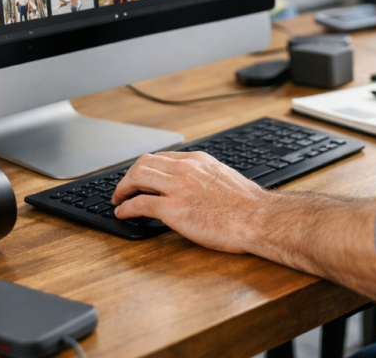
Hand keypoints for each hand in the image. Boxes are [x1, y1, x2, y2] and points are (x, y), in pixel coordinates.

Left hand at [112, 152, 267, 252]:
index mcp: (197, 160)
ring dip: (122, 189)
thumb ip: (205, 177)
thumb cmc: (247, 205)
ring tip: (118, 199)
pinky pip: (139, 204)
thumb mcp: (224, 178)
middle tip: (123, 189)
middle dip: (128, 176)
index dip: (145, 168)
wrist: (257, 218)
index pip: (161, 157)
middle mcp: (185, 169)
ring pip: (137, 178)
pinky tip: (122, 214)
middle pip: (143, 163)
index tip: (139, 178)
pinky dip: (125, 208)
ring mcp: (177, 188)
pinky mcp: (173, 210)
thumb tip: (195, 187)